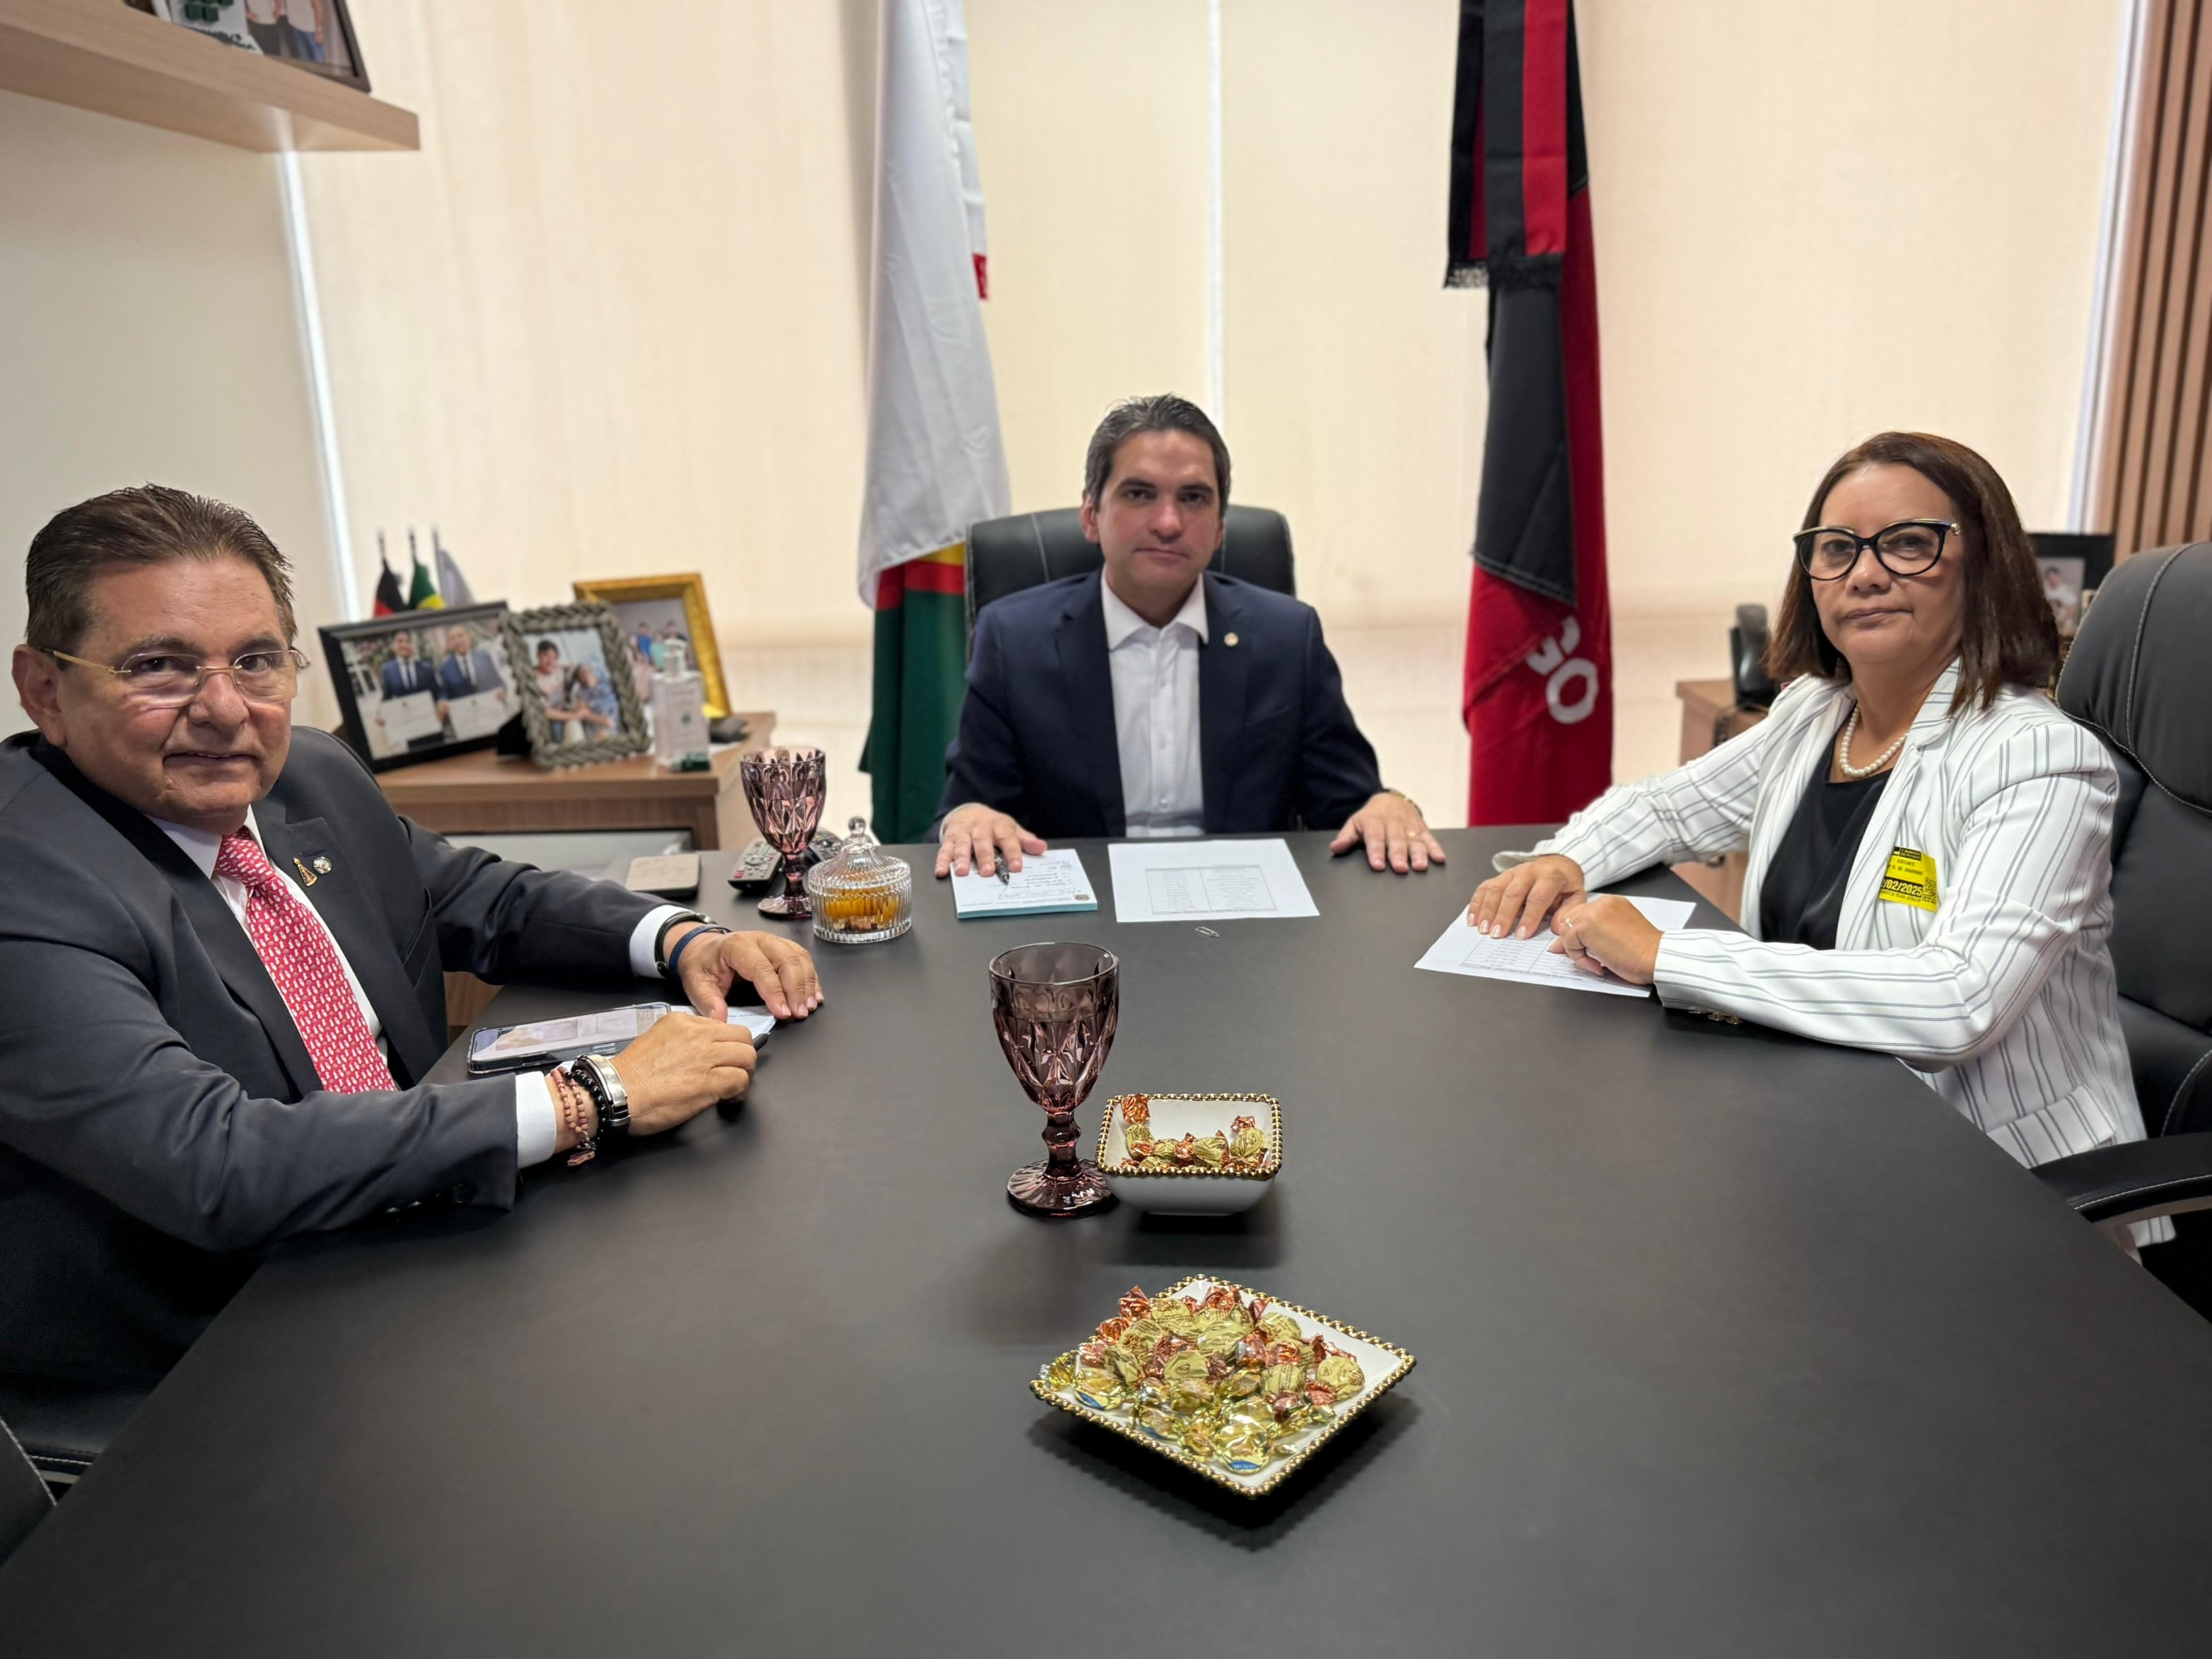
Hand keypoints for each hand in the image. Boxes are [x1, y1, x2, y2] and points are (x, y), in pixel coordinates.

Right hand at [606, 1011, 757, 1133]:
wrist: (615, 1093)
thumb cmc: (631, 1074)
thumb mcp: (658, 1039)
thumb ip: (683, 1039)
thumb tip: (706, 1047)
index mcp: (683, 1022)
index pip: (723, 1026)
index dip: (727, 1045)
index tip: (722, 1059)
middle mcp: (697, 1034)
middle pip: (742, 1038)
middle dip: (742, 1057)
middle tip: (733, 1072)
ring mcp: (704, 1057)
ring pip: (747, 1057)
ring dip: (744, 1074)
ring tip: (732, 1087)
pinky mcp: (709, 1082)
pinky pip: (740, 1080)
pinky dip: (739, 1092)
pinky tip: (727, 1099)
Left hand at [671, 926, 821, 1021]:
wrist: (703, 949)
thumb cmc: (703, 965)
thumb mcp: (696, 983)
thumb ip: (708, 1001)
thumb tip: (720, 1019)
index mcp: (737, 946)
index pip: (761, 969)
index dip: (775, 992)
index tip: (783, 1013)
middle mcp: (759, 939)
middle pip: (787, 960)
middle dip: (796, 989)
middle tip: (800, 1013)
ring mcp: (773, 941)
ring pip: (799, 958)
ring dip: (807, 984)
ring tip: (809, 1007)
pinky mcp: (782, 947)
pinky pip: (802, 959)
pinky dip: (811, 978)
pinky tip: (815, 995)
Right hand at [935, 802, 1045, 877]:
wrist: (968, 811)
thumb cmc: (993, 826)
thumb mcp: (1011, 829)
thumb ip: (1025, 840)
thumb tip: (1042, 848)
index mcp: (999, 826)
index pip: (1007, 838)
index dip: (1012, 852)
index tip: (1016, 867)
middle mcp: (980, 828)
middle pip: (983, 841)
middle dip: (985, 857)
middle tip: (987, 872)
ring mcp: (964, 833)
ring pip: (962, 845)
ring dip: (961, 858)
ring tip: (962, 872)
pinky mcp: (949, 838)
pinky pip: (944, 849)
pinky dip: (942, 861)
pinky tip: (941, 872)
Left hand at [1330, 791, 1445, 873]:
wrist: (1390, 800)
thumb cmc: (1371, 818)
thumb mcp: (1355, 823)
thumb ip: (1346, 837)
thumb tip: (1335, 848)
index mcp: (1374, 821)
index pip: (1375, 837)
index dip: (1376, 852)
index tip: (1378, 865)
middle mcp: (1393, 823)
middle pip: (1396, 840)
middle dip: (1399, 854)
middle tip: (1401, 869)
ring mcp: (1409, 825)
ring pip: (1414, 840)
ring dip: (1419, 853)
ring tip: (1420, 867)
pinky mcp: (1422, 828)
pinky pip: (1430, 838)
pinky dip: (1435, 848)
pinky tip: (1439, 859)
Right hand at [1467, 853, 1586, 938]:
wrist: (1558, 863)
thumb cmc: (1565, 884)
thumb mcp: (1576, 896)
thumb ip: (1569, 912)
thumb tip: (1557, 928)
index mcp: (1550, 876)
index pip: (1537, 897)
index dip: (1529, 917)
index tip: (1521, 935)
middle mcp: (1528, 871)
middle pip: (1512, 893)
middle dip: (1503, 915)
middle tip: (1497, 935)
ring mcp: (1511, 872)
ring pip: (1495, 889)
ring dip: (1487, 910)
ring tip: (1483, 929)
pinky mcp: (1500, 876)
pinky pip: (1485, 887)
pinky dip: (1476, 903)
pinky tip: (1473, 919)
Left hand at [1549, 894, 1662, 984]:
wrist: (1655, 957)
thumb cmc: (1643, 952)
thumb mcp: (1617, 935)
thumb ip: (1597, 933)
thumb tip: (1570, 943)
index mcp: (1611, 903)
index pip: (1582, 914)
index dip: (1578, 934)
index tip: (1582, 949)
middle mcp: (1601, 903)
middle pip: (1571, 920)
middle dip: (1573, 941)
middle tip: (1585, 958)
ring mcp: (1593, 913)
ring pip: (1567, 931)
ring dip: (1577, 951)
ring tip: (1596, 962)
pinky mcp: (1586, 926)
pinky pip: (1569, 943)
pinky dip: (1579, 958)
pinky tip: (1597, 964)